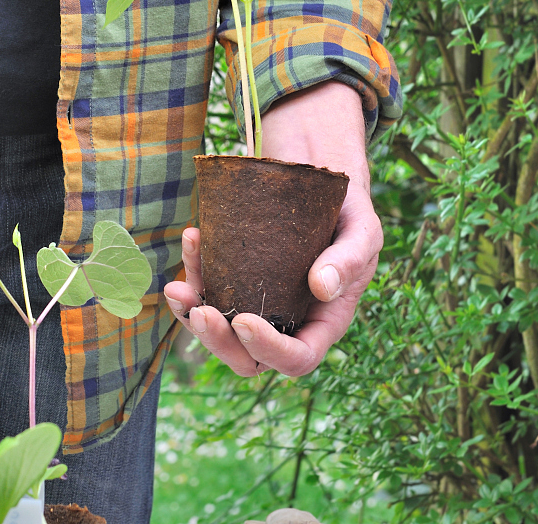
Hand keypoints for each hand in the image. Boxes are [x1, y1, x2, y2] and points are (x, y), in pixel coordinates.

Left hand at [164, 80, 381, 376]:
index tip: (243, 321)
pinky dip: (192, 272)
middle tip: (200, 312)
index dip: (269, 350)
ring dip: (192, 314)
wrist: (321, 180)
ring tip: (175, 288)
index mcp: (323, 321)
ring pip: (219, 330)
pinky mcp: (234, 279)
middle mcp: (287, 321)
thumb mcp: (362, 231)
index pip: (297, 356)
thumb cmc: (348, 211)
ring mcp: (257, 303)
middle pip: (249, 357)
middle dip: (219, 342)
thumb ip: (349, 260)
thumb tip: (322, 288)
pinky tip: (192, 239)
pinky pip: (206, 289)